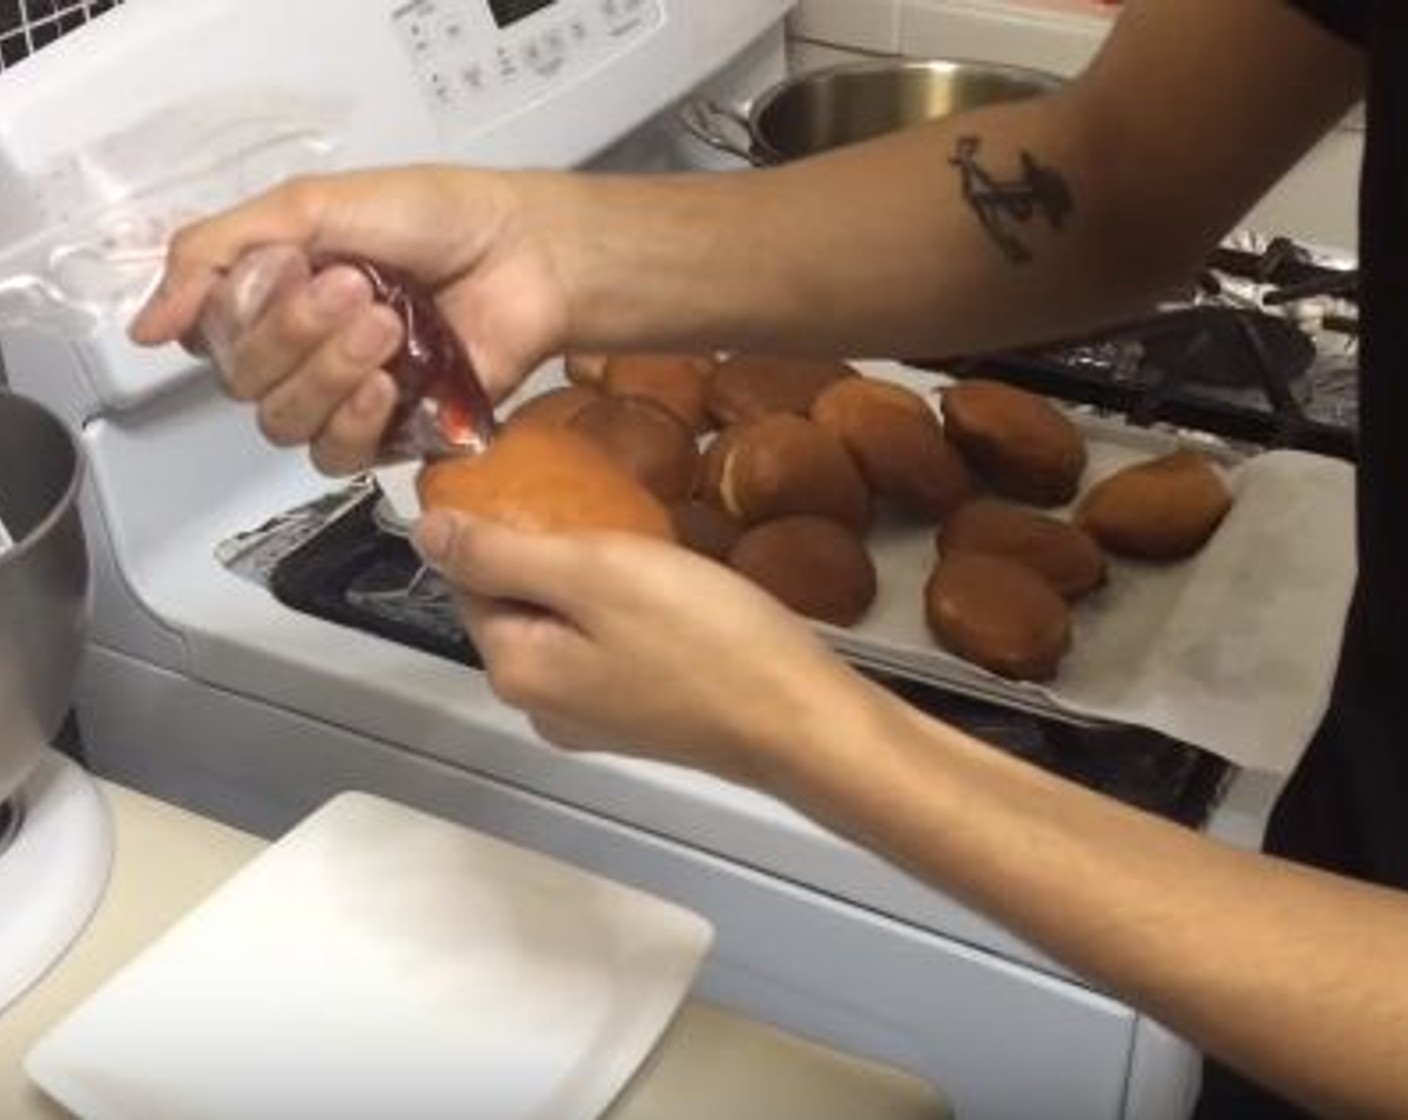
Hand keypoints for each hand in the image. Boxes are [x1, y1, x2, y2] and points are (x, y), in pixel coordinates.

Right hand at [129, 166, 570, 474]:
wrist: (525, 252)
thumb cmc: (435, 218)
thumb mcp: (309, 206)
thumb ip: (214, 256)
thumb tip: (145, 328)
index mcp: (275, 298)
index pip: (208, 336)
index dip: (240, 312)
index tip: (293, 267)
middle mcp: (303, 353)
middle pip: (245, 383)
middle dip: (295, 334)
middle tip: (355, 288)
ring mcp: (349, 397)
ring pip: (285, 423)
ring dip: (328, 371)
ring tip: (384, 324)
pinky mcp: (395, 435)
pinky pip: (338, 458)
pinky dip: (354, 421)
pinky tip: (387, 384)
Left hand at [412, 511, 883, 789]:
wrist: (801, 719)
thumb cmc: (706, 639)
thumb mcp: (597, 572)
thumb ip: (502, 552)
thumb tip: (424, 532)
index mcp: (516, 669)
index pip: (465, 580)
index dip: (488, 521)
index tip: (530, 472)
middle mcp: (539, 705)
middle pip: (512, 606)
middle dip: (539, 548)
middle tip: (594, 498)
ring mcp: (589, 719)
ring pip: (560, 626)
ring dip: (581, 578)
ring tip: (630, 533)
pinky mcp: (636, 720)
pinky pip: (599, 649)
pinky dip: (614, 611)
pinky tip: (659, 585)